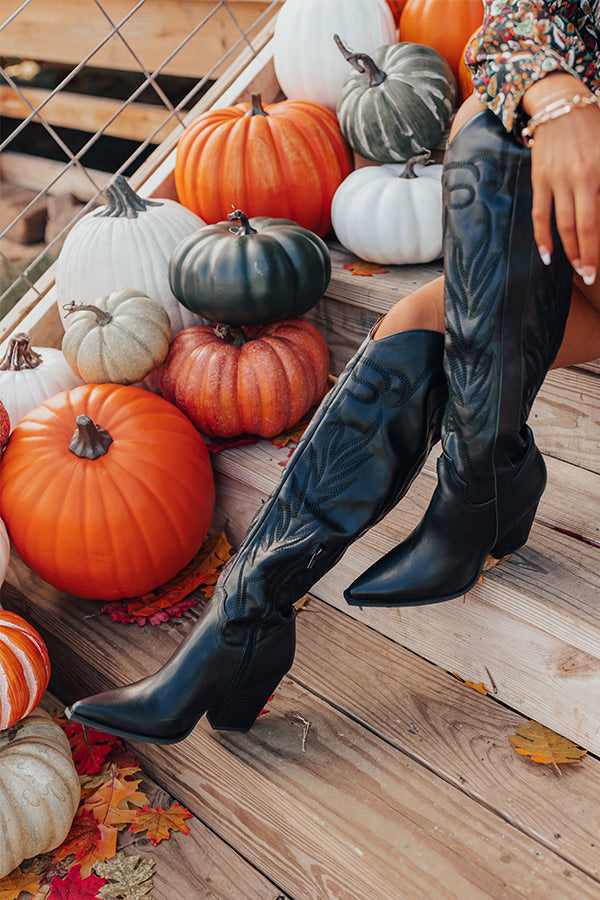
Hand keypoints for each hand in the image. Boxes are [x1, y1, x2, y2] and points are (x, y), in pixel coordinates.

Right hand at [522, 74, 599, 284]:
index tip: (599, 270)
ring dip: (568, 251)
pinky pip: (539, 214)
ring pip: (561, 225)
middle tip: (590, 276)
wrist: (559, 102)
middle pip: (580, 227)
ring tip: (577, 269)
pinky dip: (542, 237)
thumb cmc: (592, 125)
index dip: (597, 248)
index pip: (597, 221)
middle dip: (586, 256)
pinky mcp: (539, 180)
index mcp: (597, 172)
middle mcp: (577, 178)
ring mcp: (555, 180)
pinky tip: (546, 255)